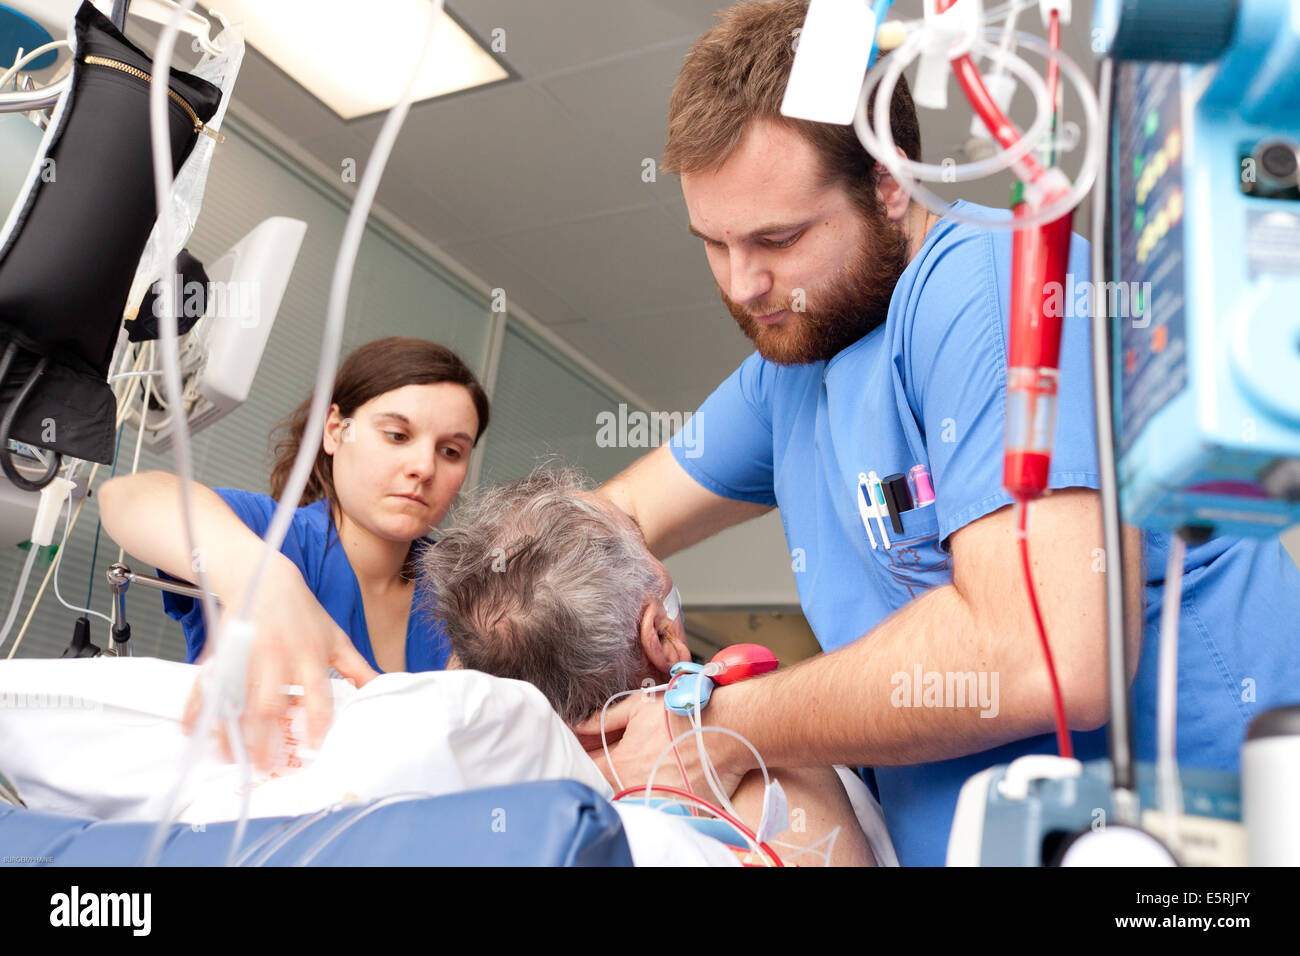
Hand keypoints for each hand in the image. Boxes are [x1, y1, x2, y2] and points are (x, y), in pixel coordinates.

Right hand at [183, 555, 378, 768]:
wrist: (267, 579)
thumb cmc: (305, 615)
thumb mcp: (336, 639)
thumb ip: (358, 669)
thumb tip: (386, 687)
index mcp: (309, 655)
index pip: (317, 695)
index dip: (317, 724)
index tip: (313, 749)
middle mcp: (278, 657)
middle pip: (270, 703)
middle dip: (265, 737)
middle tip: (264, 765)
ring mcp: (246, 655)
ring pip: (236, 699)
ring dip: (231, 731)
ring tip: (232, 758)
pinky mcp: (221, 653)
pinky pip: (207, 685)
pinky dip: (197, 708)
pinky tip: (194, 731)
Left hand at [576, 690, 746, 801]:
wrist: (726, 729)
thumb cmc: (684, 715)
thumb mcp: (639, 707)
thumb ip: (604, 718)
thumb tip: (578, 725)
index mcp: (620, 765)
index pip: (586, 769)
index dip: (583, 758)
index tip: (587, 750)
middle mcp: (635, 788)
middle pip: (607, 788)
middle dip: (606, 773)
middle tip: (620, 756)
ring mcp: (657, 802)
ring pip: (631, 800)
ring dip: (631, 786)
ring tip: (646, 765)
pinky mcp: (679, 810)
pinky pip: (659, 808)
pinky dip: (656, 796)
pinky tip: (664, 778)